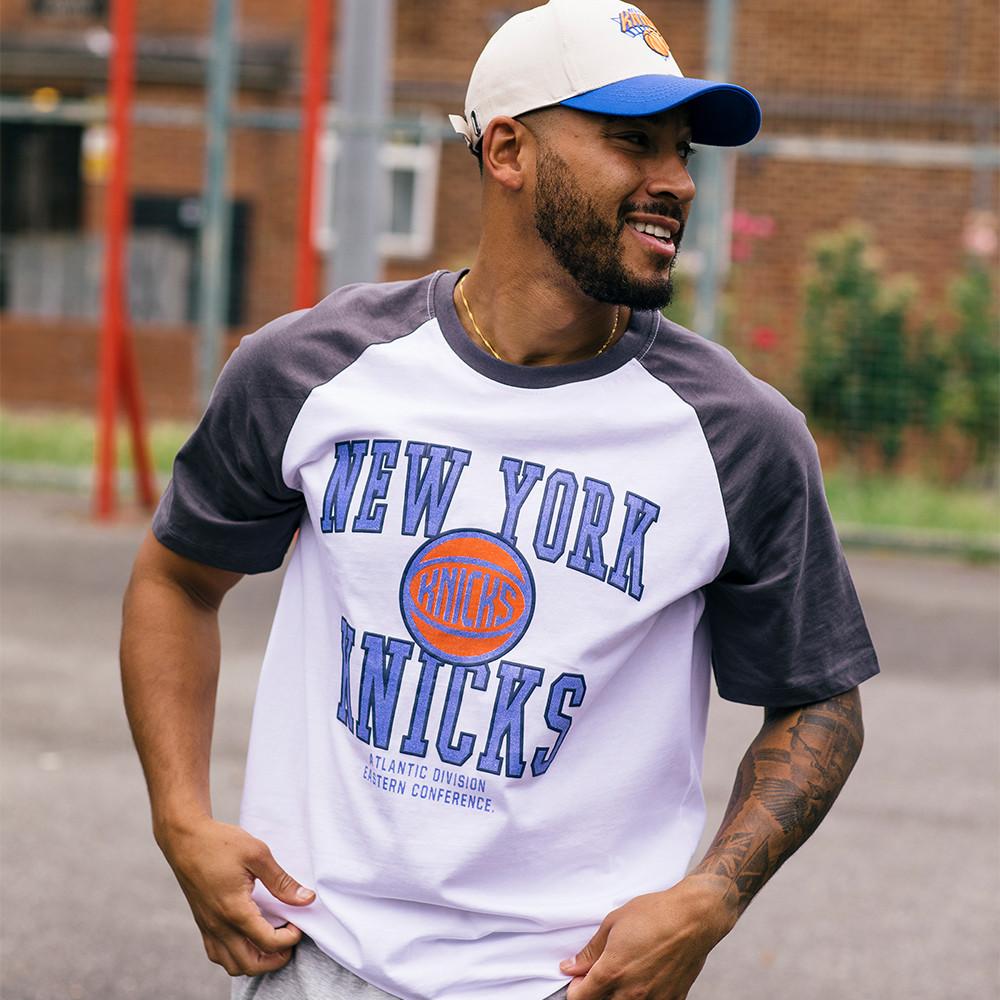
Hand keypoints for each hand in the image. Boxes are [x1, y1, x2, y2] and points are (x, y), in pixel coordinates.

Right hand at [158, 816, 315, 976]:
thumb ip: (282, 881)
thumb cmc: (220, 843)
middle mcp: (219, 925)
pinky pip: (218, 954)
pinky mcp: (202, 924)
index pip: (268, 943)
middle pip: (250, 965)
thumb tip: (306, 899)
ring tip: (271, 941)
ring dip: (255, 961)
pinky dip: (236, 956)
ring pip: (232, 965)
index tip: (299, 924)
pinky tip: (249, 937)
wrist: (185, 838)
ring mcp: (208, 927)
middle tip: (289, 940)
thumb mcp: (258, 854)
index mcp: (235, 910)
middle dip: (275, 960)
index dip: (289, 939)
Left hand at [561, 876, 734, 999]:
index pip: (579, 998)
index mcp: (611, 973)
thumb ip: (590, 952)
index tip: (579, 979)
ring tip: (622, 976)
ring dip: (616, 996)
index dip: (575, 989)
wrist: (693, 918)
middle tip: (599, 976)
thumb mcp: (613, 924)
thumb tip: (571, 967)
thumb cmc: (654, 915)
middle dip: (595, 994)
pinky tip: (644, 980)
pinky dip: (642, 997)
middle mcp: (630, 993)